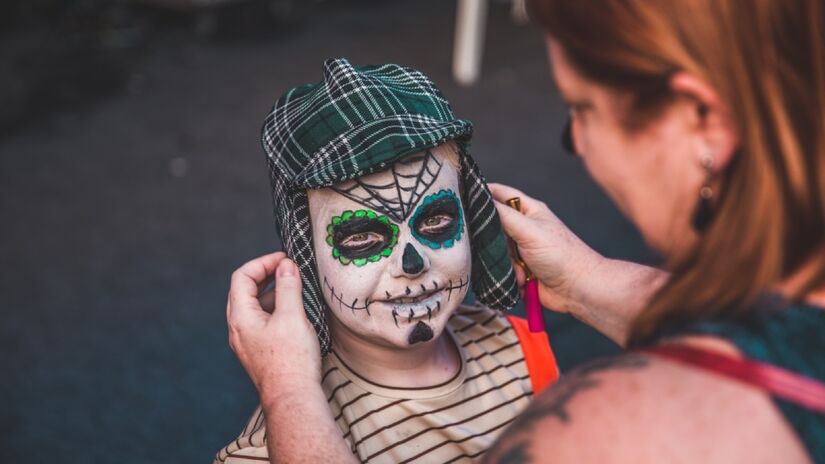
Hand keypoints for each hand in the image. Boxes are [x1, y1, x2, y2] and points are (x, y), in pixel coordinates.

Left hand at [226, 252, 321, 399]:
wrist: (292, 398)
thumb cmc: (291, 360)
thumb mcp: (292, 316)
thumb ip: (288, 286)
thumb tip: (286, 265)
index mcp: (240, 317)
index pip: (242, 277)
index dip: (262, 263)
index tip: (284, 259)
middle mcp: (238, 329)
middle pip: (244, 291)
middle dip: (266, 276)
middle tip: (288, 269)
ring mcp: (247, 342)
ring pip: (254, 308)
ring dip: (272, 293)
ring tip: (295, 289)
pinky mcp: (259, 352)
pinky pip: (262, 322)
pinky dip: (275, 310)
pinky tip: (294, 313)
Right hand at [489, 183, 602, 315]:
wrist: (577, 290)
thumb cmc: (562, 255)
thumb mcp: (530, 230)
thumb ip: (504, 216)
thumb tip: (482, 201)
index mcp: (529, 211)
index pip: (500, 194)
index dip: (482, 193)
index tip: (462, 197)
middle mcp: (523, 228)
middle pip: (492, 226)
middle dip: (492, 239)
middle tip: (496, 246)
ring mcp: (520, 250)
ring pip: (494, 251)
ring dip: (504, 262)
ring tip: (520, 268)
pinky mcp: (519, 270)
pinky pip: (501, 270)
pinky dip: (509, 276)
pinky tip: (523, 280)